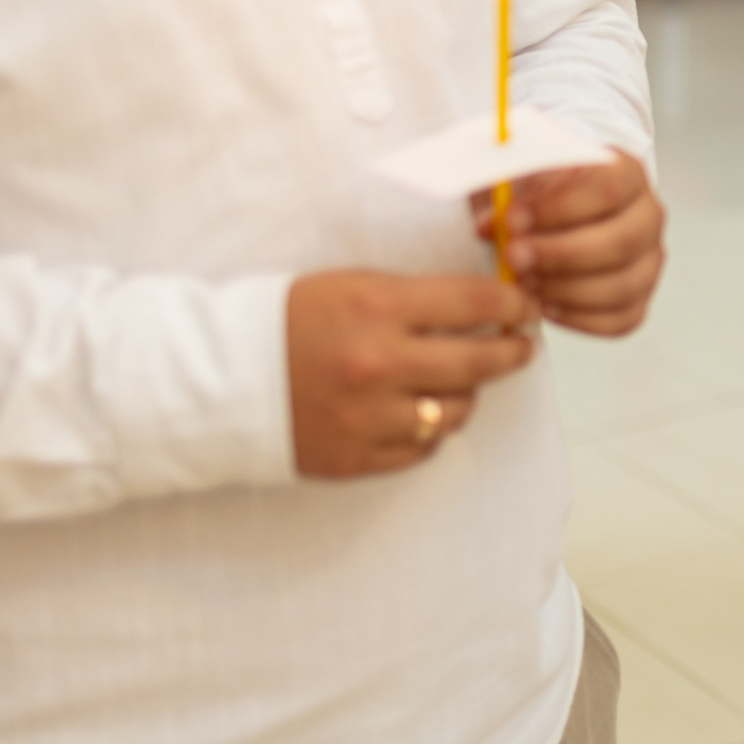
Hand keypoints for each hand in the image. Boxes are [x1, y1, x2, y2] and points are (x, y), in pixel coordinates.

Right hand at [287, 271, 536, 476]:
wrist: (219, 379)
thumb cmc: (288, 321)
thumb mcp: (350, 286)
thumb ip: (415, 296)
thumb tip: (484, 302)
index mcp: (378, 309)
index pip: (476, 302)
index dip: (513, 304)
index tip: (525, 307)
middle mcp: (380, 364)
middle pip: (481, 361)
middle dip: (513, 352)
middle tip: (521, 347)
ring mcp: (371, 416)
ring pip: (458, 409)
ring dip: (466, 392)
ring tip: (459, 380)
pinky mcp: (359, 457)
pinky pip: (424, 447)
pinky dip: (430, 428)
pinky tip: (420, 410)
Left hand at [470, 151, 666, 335]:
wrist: (553, 215)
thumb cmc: (540, 192)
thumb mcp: (524, 174)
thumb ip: (508, 189)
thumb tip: (489, 226)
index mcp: (627, 173)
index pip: (608, 190)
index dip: (559, 208)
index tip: (513, 219)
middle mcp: (648, 216)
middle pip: (621, 242)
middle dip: (561, 254)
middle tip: (514, 257)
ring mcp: (649, 261)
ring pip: (622, 286)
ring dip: (565, 289)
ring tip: (524, 284)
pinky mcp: (639, 299)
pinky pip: (619, 320)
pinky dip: (578, 318)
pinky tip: (543, 305)